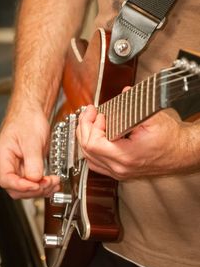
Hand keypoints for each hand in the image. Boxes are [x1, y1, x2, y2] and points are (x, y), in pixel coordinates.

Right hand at [0, 103, 59, 198]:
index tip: (36, 185)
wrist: (33, 112)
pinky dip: (44, 184)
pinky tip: (53, 183)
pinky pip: (34, 181)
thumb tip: (35, 179)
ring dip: (41, 188)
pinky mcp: (28, 166)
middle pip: (16, 188)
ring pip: (26, 187)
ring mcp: (18, 166)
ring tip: (54, 183)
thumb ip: (33, 161)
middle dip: (34, 189)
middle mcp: (8, 164)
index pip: (6, 179)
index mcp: (3, 156)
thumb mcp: (31, 139)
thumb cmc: (27, 119)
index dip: (21, 186)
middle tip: (49, 183)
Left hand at [76, 104, 193, 179]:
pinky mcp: (120, 172)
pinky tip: (94, 137)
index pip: (93, 143)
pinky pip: (96, 164)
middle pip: (87, 150)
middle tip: (90, 113)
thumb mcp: (152, 117)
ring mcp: (119, 172)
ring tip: (90, 122)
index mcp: (126, 156)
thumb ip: (133, 105)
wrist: (181, 152)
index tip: (98, 113)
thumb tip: (122, 94)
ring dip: (86, 138)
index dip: (91, 124)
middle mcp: (120, 167)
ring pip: (89, 158)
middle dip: (85, 127)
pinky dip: (91, 150)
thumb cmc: (171, 139)